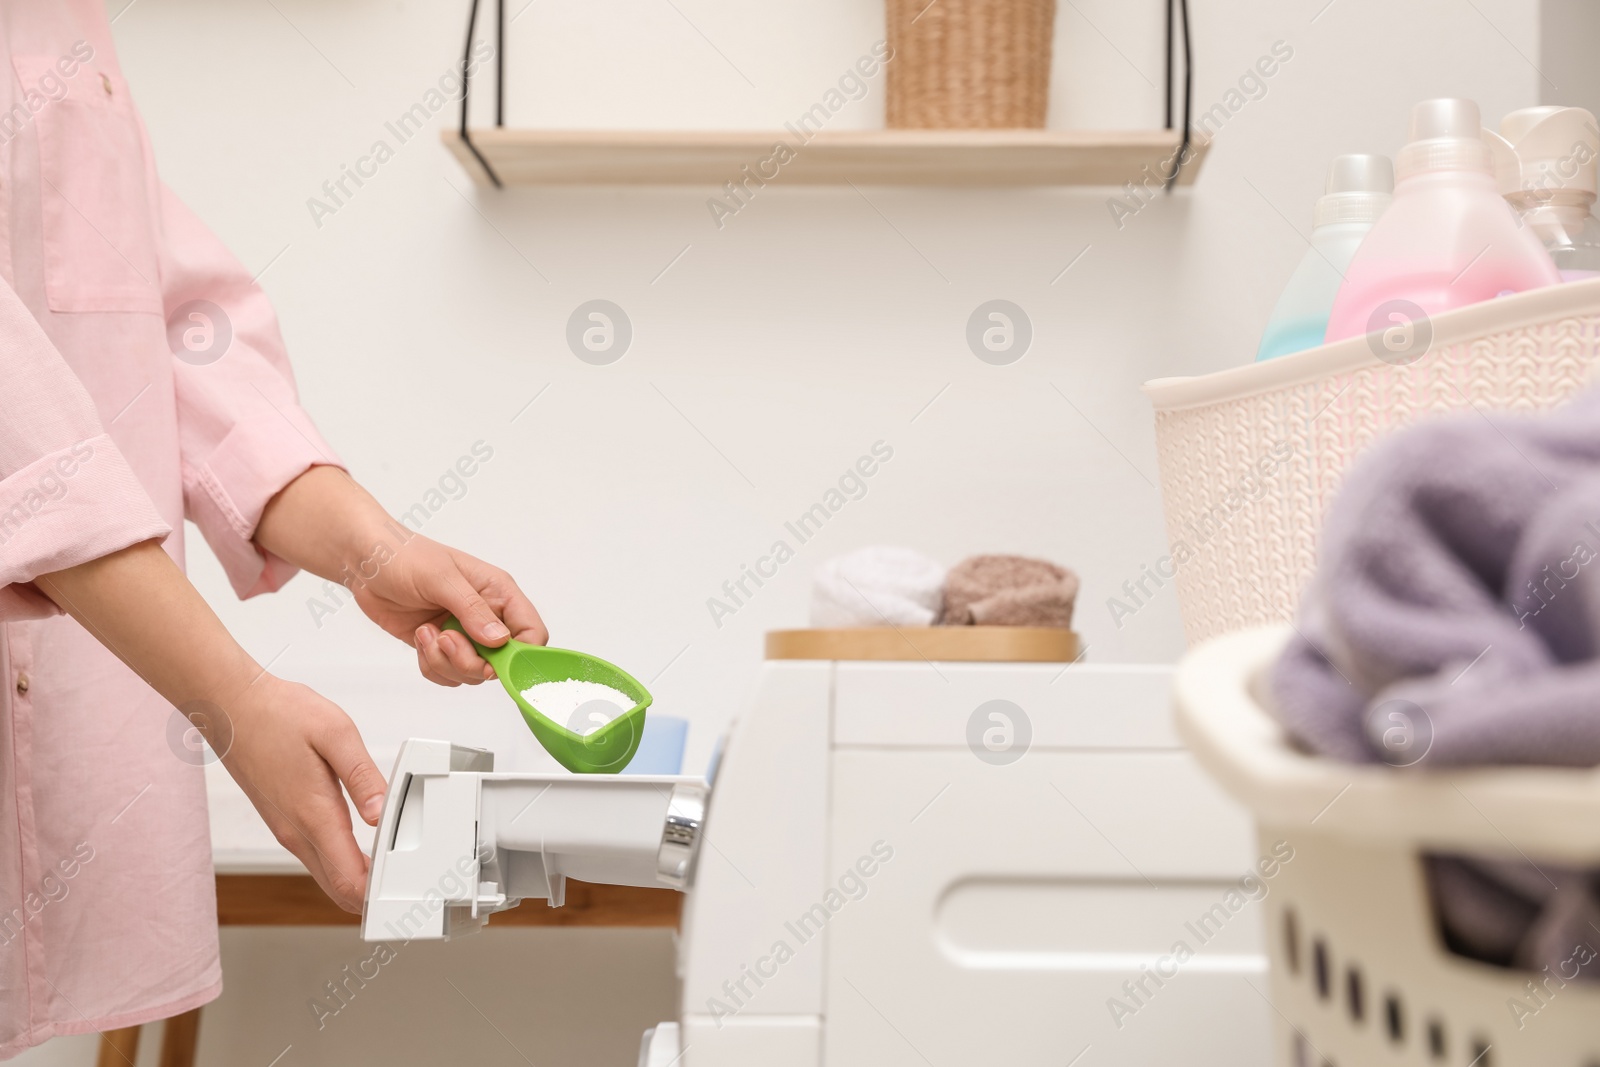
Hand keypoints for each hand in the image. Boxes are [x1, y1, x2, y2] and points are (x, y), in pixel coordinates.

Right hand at [219, 674, 386, 912]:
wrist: (231, 706)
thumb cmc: (279, 714)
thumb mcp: (335, 733)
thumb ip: (362, 776)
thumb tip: (380, 813)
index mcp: (314, 815)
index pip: (349, 880)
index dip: (379, 894)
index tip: (405, 887)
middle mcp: (297, 831)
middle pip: (338, 889)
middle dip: (372, 896)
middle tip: (406, 886)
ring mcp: (287, 829)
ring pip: (326, 875)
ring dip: (357, 881)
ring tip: (391, 868)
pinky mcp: (283, 820)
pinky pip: (316, 857)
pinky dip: (341, 864)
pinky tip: (361, 848)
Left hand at [351, 534, 547, 686]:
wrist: (365, 561)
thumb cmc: (403, 555)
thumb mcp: (441, 578)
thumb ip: (473, 610)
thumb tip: (500, 640)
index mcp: (498, 592)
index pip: (532, 632)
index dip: (521, 654)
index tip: (493, 661)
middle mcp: (486, 616)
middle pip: (501, 662)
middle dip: (471, 661)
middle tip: (446, 640)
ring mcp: (463, 633)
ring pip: (473, 673)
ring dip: (446, 662)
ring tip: (427, 633)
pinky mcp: (440, 646)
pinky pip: (447, 674)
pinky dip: (432, 666)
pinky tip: (420, 637)